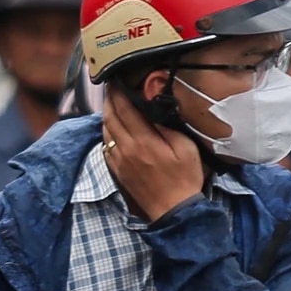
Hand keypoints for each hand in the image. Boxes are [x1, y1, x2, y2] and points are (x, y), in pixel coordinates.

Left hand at [103, 85, 204, 221]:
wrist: (174, 210)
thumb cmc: (185, 179)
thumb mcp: (185, 148)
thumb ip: (167, 126)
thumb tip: (154, 108)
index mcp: (144, 141)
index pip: (125, 109)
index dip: (118, 92)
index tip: (117, 80)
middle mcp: (127, 149)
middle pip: (110, 117)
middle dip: (109, 100)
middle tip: (111, 87)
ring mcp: (119, 161)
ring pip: (105, 131)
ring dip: (107, 115)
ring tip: (112, 104)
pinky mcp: (117, 171)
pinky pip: (106, 146)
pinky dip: (107, 132)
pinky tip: (113, 128)